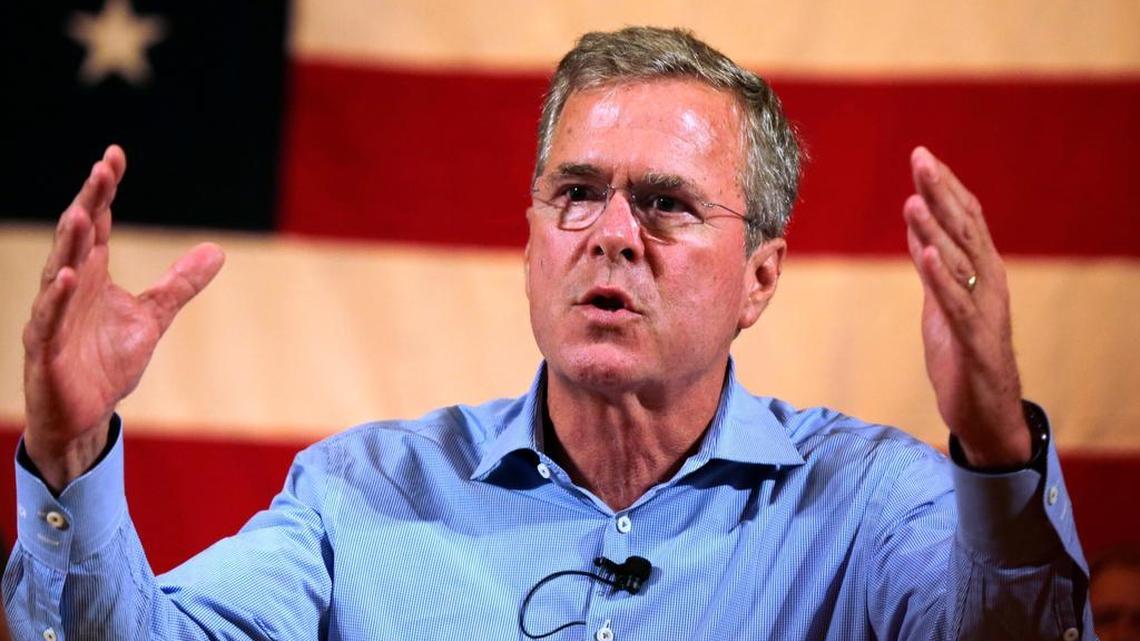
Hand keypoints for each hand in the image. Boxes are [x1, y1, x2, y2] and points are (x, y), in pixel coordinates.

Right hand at [22, 145, 224, 490]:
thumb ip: (179, 284)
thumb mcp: (153, 318)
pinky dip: (59, 298)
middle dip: (89, 203)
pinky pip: (50, 319)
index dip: (105, 191)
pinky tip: (68, 276)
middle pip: (78, 238)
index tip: (115, 156)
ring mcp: (54, 316)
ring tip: (81, 212)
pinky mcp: (46, 349)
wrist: (85, 417)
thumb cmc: (107, 363)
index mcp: (93, 276)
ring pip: (59, 271)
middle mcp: (70, 288)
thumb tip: (216, 250)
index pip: (98, 225)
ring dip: (70, 243)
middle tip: (102, 169)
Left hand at [903, 147, 1030, 467]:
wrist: (985, 411)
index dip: (945, 186)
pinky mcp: (973, 340)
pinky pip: (955, 304)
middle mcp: (988, 282)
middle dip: (941, 192)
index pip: (965, 218)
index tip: (922, 154)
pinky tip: (925, 254)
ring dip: (936, 229)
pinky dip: (939, 278)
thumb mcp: (941, 302)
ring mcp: (983, 310)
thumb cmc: (963, 354)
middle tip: (920, 158)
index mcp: (980, 271)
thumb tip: (918, 230)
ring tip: (914, 200)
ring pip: (960, 261)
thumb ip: (934, 267)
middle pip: (964, 229)